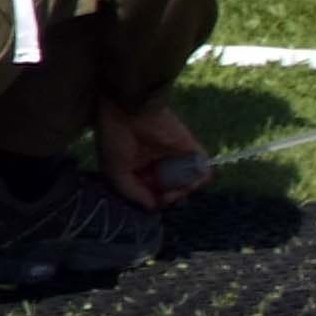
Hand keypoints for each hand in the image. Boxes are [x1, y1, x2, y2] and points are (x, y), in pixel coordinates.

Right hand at [96, 98, 206, 212]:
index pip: (148, 190)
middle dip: (169, 197)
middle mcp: (154, 162)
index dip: (152, 200)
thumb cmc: (114, 138)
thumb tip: (152, 207)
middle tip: (167, 197)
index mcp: (135, 168)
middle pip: (169, 187)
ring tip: (179, 191)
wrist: (128, 108)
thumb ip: (131, 192)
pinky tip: (194, 183)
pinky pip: (201, 165)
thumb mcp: (114, 171)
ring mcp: (172, 154)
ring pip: (186, 179)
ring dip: (185, 189)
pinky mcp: (187, 146)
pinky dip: (202, 176)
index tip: (152, 201)